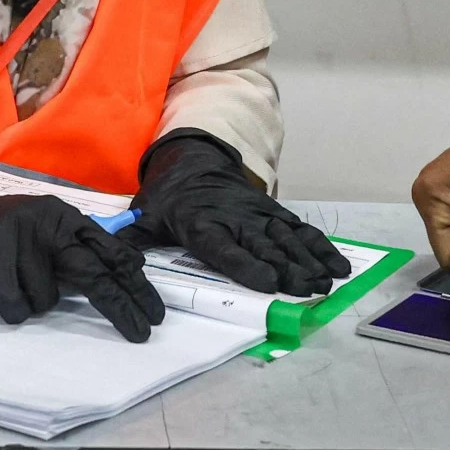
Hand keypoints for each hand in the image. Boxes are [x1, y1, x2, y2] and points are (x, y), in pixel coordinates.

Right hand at [0, 167, 164, 342]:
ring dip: (31, 298)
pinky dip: (7, 308)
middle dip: (121, 307)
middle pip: (93, 277)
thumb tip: (130, 268)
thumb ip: (78, 244)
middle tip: (142, 332)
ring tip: (7, 276)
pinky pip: (17, 311)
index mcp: (60, 216)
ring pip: (46, 302)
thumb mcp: (40, 224)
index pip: (108, 251)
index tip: (153, 311)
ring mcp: (16, 250)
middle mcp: (44, 229)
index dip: (135, 284)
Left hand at [126, 132, 349, 296]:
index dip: (246, 264)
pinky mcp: (272, 212)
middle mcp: (234, 218)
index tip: (268, 282)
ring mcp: (257, 214)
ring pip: (287, 237)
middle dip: (288, 267)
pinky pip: (299, 228)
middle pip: (264, 245)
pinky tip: (337, 265)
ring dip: (309, 259)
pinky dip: (320, 245)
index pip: (225, 246)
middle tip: (308, 288)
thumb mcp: (144, 215)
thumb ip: (131, 239)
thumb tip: (112, 261)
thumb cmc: (167, 200)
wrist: (193, 161)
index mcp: (201, 222)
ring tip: (326, 280)